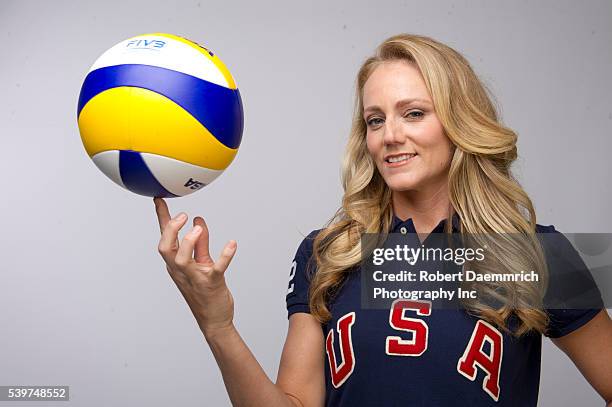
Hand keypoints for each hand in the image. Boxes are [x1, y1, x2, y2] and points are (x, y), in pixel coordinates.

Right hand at [154, 197, 237, 336]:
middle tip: (183, 215)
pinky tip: (232, 243)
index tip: (160, 199)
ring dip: (188, 242)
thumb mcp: (201, 264)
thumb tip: (198, 221)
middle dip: (170, 230)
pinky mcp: (211, 284)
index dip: (162, 218)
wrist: (214, 320)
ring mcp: (195, 278)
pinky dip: (225, 255)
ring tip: (199, 228)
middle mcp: (181, 271)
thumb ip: (200, 243)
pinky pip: (216, 268)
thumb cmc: (206, 291)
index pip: (165, 238)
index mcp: (176, 264)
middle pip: (165, 249)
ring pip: (181, 260)